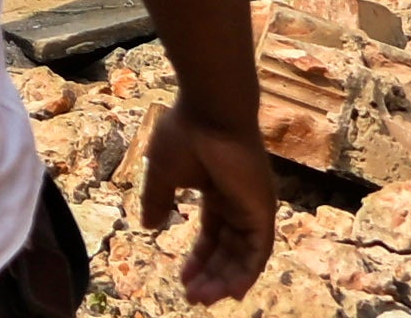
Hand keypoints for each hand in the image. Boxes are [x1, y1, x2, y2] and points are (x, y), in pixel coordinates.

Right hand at [149, 98, 280, 299]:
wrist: (210, 111)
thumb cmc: (185, 133)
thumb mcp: (162, 174)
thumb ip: (157, 201)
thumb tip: (148, 227)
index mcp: (217, 193)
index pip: (211, 235)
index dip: (198, 258)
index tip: (182, 278)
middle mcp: (239, 204)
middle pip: (228, 250)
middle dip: (211, 275)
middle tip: (193, 297)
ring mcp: (253, 208)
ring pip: (243, 256)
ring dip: (226, 280)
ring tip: (204, 299)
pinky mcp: (262, 210)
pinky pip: (258, 251)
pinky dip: (246, 272)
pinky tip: (231, 291)